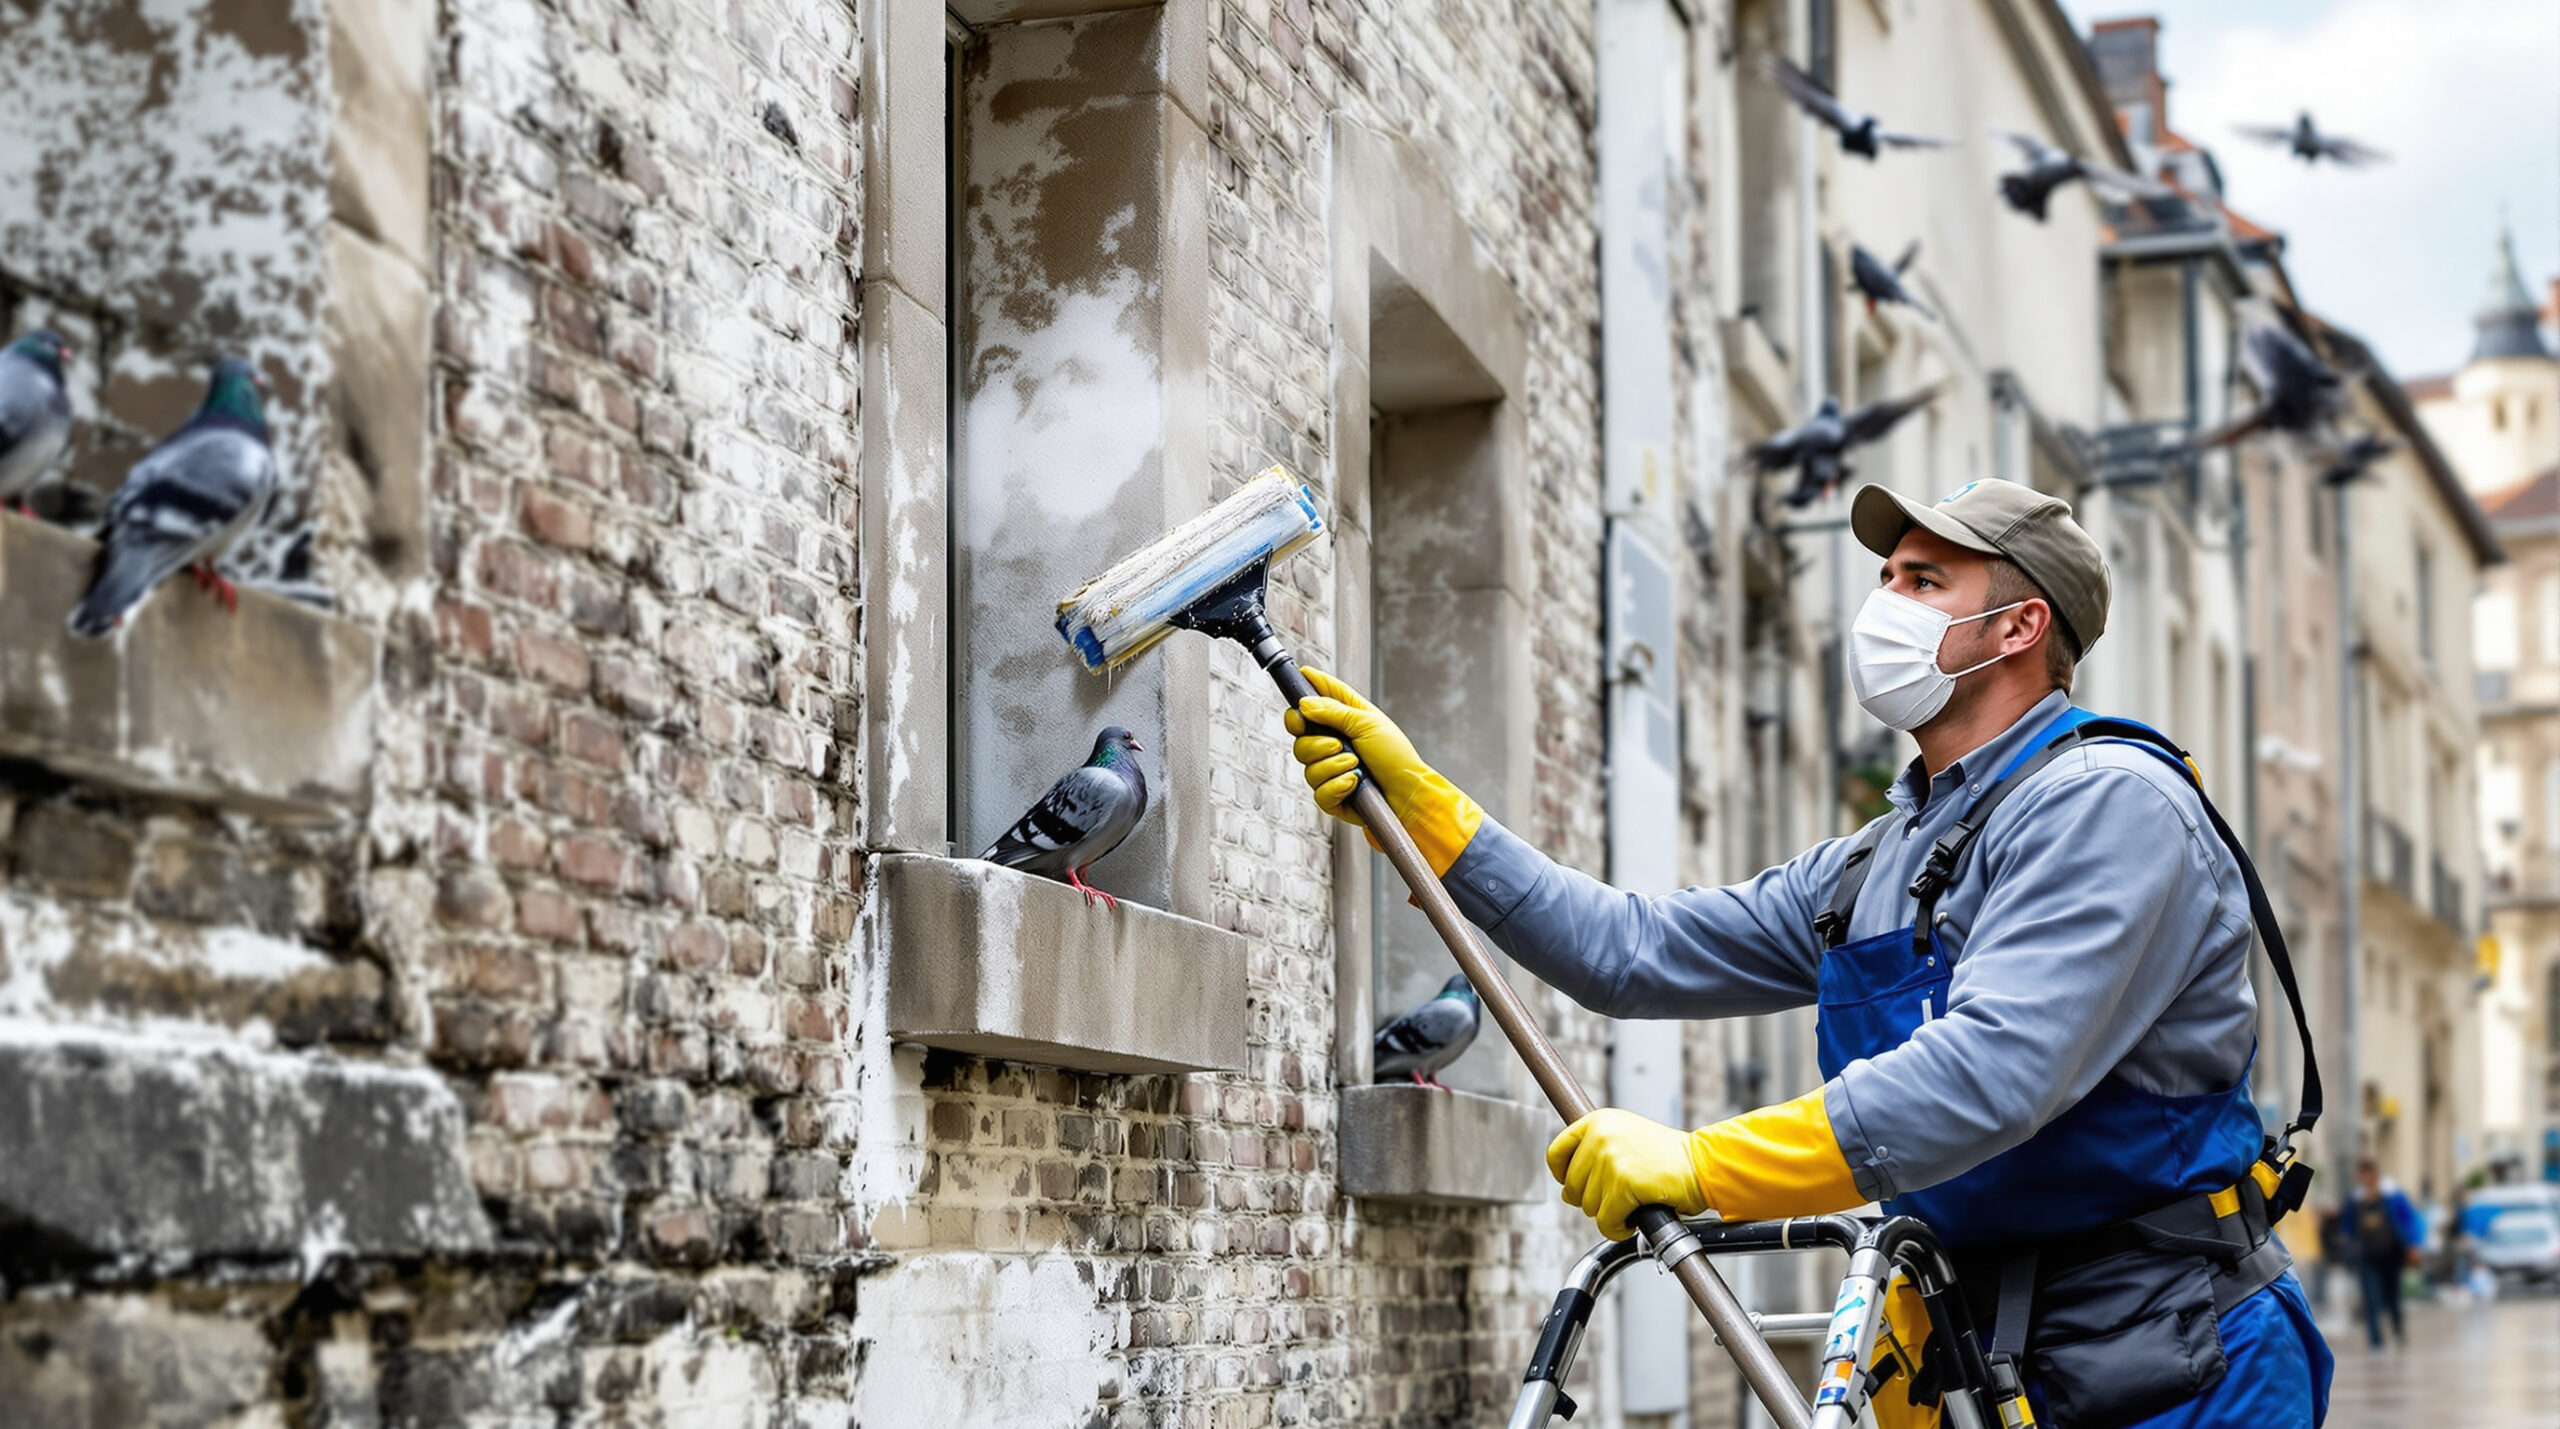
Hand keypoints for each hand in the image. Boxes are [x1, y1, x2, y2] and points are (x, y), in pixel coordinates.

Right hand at [1282, 666, 1481, 875]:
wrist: (1407, 793)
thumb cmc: (1396, 756)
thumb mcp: (1367, 723)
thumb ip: (1333, 711)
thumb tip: (1305, 704)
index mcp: (1342, 719)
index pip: (1311, 703)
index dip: (1300, 704)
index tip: (1301, 708)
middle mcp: (1332, 743)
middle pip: (1300, 740)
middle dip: (1317, 744)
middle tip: (1338, 745)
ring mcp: (1330, 770)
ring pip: (1307, 768)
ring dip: (1333, 766)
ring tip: (1356, 766)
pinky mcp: (1331, 794)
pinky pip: (1318, 792)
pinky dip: (1336, 787)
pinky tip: (1353, 784)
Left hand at [1546, 1108, 1708, 1240]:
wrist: (1703, 1165)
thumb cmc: (1668, 1157)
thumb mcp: (1626, 1138)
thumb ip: (1594, 1155)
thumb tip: (1567, 1191)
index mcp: (1598, 1121)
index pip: (1556, 1152)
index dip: (1561, 1175)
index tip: (1574, 1186)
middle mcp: (1600, 1135)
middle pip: (1571, 1186)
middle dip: (1593, 1200)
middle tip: (1618, 1199)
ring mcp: (1611, 1158)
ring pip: (1589, 1207)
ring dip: (1609, 1214)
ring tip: (1631, 1204)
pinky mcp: (1624, 1183)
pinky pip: (1606, 1222)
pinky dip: (1617, 1229)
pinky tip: (1632, 1220)